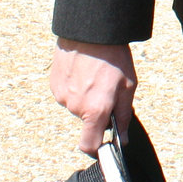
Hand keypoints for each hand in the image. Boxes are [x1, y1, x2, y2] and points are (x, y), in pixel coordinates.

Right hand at [49, 38, 136, 155]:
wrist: (91, 32)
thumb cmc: (113, 58)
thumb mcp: (128, 86)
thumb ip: (123, 116)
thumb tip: (122, 139)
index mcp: (95, 110)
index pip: (89, 145)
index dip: (96, 149)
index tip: (103, 145)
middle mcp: (75, 107)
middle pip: (87, 121)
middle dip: (96, 111)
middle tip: (106, 89)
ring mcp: (62, 96)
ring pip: (77, 106)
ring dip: (85, 97)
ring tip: (94, 76)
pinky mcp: (54, 85)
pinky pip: (67, 94)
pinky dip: (75, 87)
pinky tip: (83, 71)